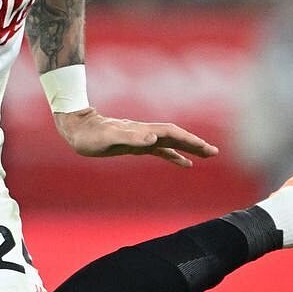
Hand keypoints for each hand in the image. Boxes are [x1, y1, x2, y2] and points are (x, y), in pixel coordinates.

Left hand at [54, 109, 218, 165]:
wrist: (77, 128)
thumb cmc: (90, 135)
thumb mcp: (108, 138)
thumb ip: (131, 137)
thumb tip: (154, 137)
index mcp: (142, 131)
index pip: (172, 133)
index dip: (189, 140)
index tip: (205, 148)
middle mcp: (145, 133)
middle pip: (176, 136)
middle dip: (196, 144)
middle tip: (214, 152)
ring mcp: (141, 138)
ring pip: (171, 142)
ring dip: (189, 148)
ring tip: (206, 155)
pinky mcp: (136, 145)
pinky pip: (160, 150)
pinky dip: (174, 155)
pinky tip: (183, 163)